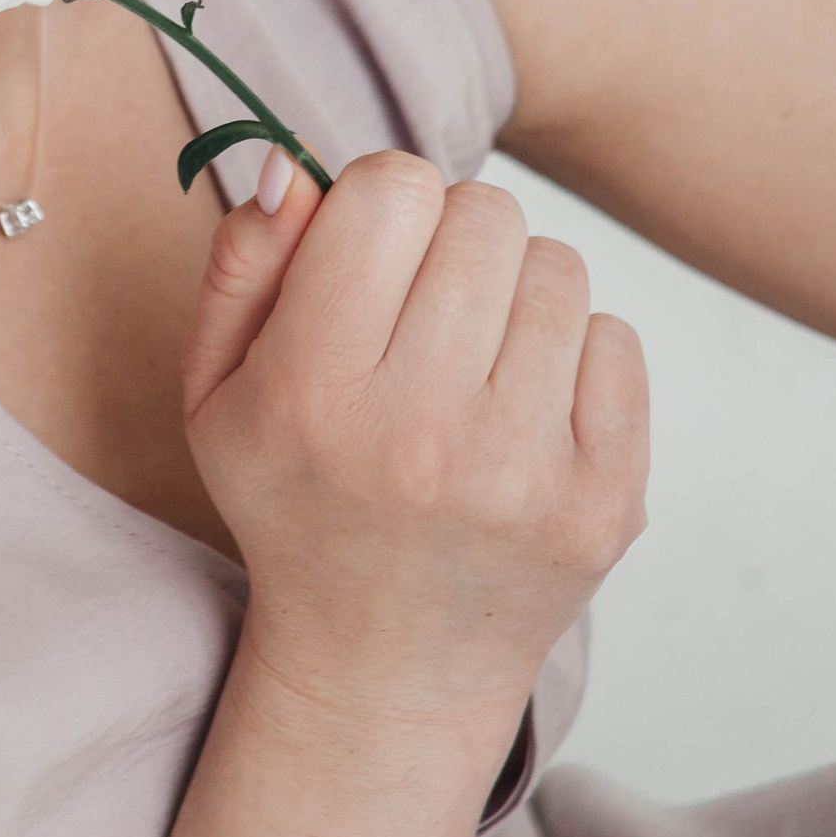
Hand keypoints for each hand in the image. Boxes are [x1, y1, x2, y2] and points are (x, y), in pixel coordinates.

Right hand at [181, 152, 647, 750]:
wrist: (383, 668)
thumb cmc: (297, 500)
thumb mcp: (217, 390)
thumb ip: (244, 264)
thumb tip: (297, 169)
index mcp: (312, 396)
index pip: (390, 192)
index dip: (381, 199)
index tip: (371, 250)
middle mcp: (422, 437)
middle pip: (484, 215)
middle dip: (452, 239)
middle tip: (424, 309)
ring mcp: (523, 476)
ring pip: (557, 267)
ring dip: (514, 293)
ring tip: (474, 362)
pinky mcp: (604, 504)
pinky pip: (618, 339)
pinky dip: (574, 357)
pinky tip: (524, 412)